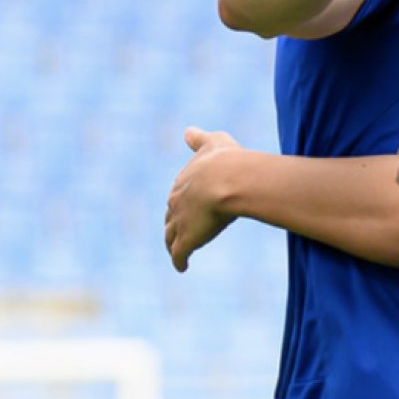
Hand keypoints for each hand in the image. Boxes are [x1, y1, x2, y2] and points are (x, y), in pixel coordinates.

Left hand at [165, 127, 242, 272]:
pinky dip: (179, 261)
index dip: (183, 200)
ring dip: (172, 243)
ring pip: (170, 237)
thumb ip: (200, 139)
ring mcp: (179, 223)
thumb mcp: (214, 142)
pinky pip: (179, 255)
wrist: (228, 180)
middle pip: (171, 216)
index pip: (178, 194)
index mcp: (183, 181)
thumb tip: (187, 131)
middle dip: (174, 222)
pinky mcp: (187, 241)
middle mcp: (176, 203)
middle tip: (178, 229)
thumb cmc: (226, 160)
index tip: (185, 204)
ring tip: (176, 250)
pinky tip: (181, 268)